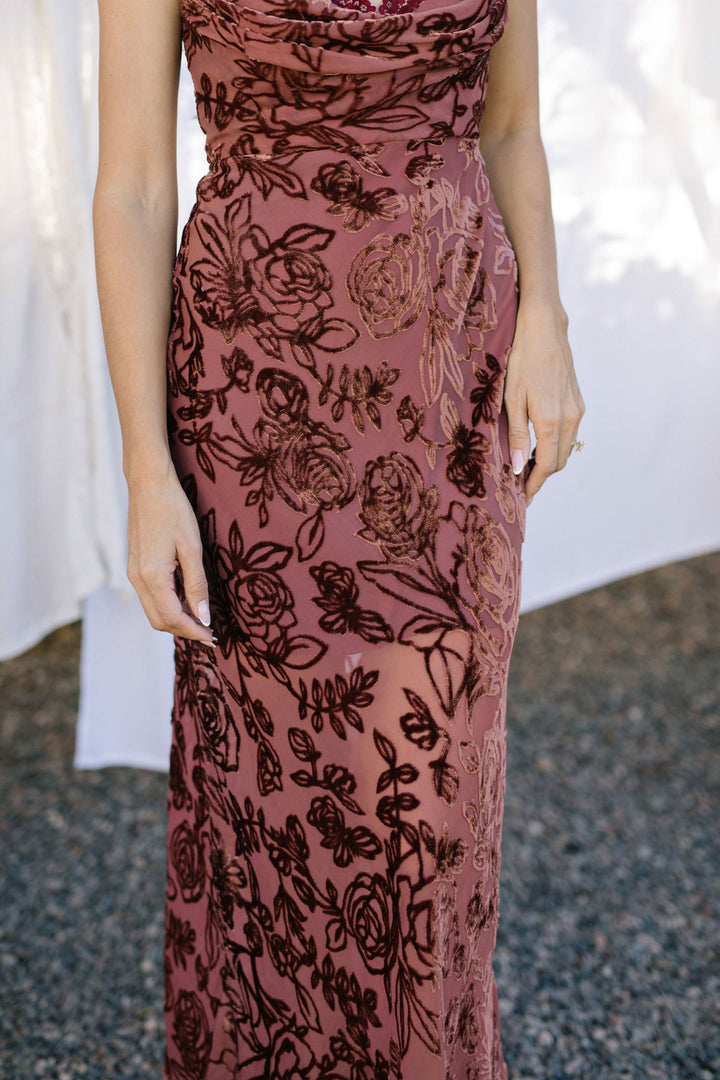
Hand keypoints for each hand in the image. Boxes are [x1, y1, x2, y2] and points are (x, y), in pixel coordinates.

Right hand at [125, 457, 213, 643]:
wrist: (148, 484)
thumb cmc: (173, 510)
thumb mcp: (192, 547)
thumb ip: (197, 584)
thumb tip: (203, 617)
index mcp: (152, 576)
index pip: (172, 618)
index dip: (193, 632)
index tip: (213, 638)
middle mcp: (137, 579)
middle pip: (159, 620)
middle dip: (185, 631)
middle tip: (211, 633)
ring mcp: (133, 573)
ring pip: (154, 610)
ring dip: (177, 619)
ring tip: (202, 619)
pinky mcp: (135, 566)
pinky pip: (151, 596)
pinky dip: (169, 605)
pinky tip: (188, 600)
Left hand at [503, 300, 584, 503]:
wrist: (545, 328)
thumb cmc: (521, 359)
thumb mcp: (511, 398)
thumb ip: (517, 435)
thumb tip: (518, 469)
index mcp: (551, 421)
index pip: (547, 466)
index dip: (534, 485)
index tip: (522, 499)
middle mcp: (570, 418)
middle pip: (559, 461)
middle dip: (541, 477)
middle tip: (520, 487)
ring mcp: (577, 409)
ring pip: (566, 448)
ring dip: (549, 462)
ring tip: (526, 468)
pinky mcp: (578, 401)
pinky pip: (569, 433)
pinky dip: (555, 445)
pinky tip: (539, 444)